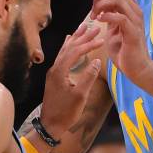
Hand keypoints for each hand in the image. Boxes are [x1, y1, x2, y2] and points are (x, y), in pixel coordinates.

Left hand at [40, 23, 102, 138]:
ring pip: (65, 50)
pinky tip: (68, 40)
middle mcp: (55, 68)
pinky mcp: (55, 76)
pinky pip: (62, 55)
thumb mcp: (80, 96)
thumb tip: (97, 61)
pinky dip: (68, 46)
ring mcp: (53, 72)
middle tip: (95, 27)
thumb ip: (88, 77)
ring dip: (75, 38)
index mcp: (60, 71)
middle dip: (83, 36)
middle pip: (69, 47)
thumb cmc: (66, 112)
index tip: (101, 38)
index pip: (76, 52)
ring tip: (83, 27)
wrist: (50, 125)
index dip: (89, 44)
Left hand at [91, 0, 150, 82]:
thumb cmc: (124, 50)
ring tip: (96, 17)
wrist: (136, 69)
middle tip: (94, 12)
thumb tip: (101, 6)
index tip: (97, 6)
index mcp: (131, 9)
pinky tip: (101, 22)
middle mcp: (135, 11)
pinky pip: (120, 17)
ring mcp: (136, 21)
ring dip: (102, 5)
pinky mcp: (133, 33)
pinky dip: (107, 17)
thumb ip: (110, 16)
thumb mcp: (114, 28)